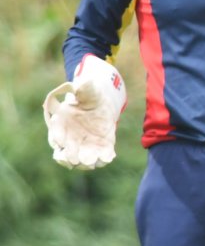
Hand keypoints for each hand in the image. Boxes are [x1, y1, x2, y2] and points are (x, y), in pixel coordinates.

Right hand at [44, 55, 125, 169]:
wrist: (102, 105)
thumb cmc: (90, 96)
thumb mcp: (87, 91)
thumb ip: (84, 88)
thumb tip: (84, 82)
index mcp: (61, 124)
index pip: (55, 135)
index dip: (57, 140)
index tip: (60, 144)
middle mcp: (70, 138)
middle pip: (65, 153)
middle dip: (70, 157)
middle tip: (76, 160)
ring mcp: (84, 145)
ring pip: (81, 159)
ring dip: (86, 163)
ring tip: (92, 162)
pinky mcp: (100, 148)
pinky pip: (100, 157)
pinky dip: (103, 159)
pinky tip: (108, 157)